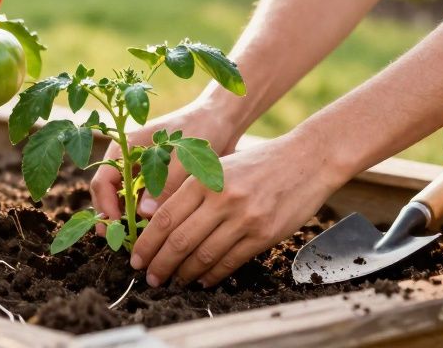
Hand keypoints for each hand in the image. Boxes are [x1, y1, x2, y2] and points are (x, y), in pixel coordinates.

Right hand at [89, 101, 237, 233]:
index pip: (103, 180)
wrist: (220, 120)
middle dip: (113, 219)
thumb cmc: (199, 129)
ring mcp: (142, 173)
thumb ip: (164, 183)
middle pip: (110, 195)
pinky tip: (154, 235)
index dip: (105, 204)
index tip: (116, 225)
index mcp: (126, 148)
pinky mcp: (158, 183)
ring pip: (126, 203)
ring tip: (136, 244)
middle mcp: (130, 163)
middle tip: (121, 243)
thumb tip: (143, 214)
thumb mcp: (182, 156)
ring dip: (129, 222)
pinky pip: (145, 204)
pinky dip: (146, 219)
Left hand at [129, 132, 342, 287]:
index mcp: (204, 179)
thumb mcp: (219, 166)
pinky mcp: (263, 234)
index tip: (136, 258)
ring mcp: (243, 218)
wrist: (306, 160)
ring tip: (174, 282)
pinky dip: (212, 275)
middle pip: (179, 241)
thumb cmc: (258, 163)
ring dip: (184, 274)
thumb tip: (157, 222)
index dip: (147, 243)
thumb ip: (191, 191)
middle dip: (160, 264)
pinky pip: (230, 261)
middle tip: (150, 277)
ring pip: (203, 256)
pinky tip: (203, 280)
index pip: (165, 218)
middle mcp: (221, 199)